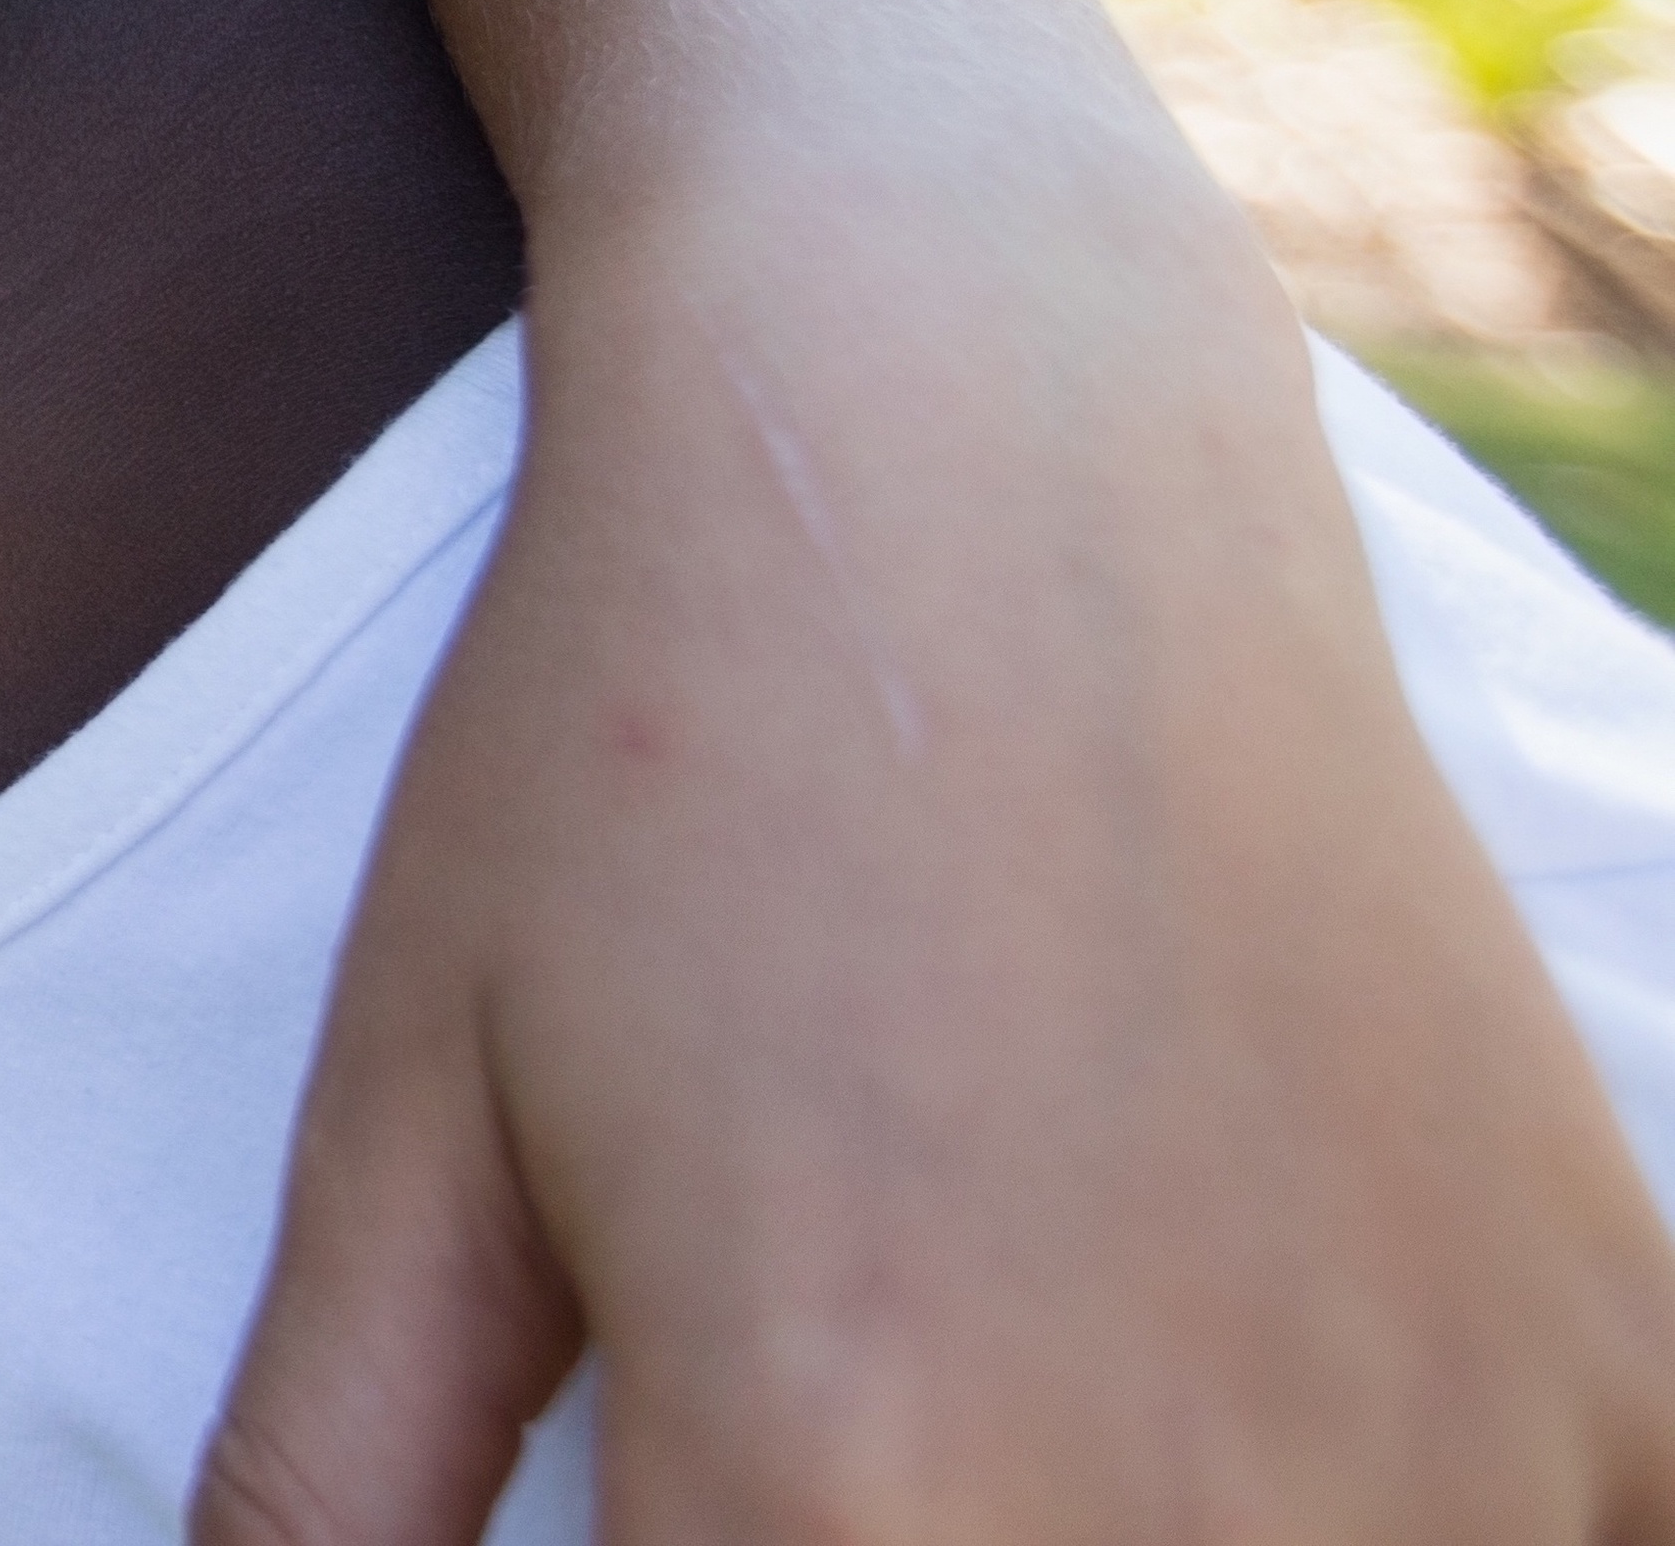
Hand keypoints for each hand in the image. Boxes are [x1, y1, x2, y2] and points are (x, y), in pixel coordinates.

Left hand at [198, 0, 1674, 1532]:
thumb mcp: (403, 1135)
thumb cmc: (643, 758)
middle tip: (827, 1404)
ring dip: (1128, 1542)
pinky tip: (1234, 1364)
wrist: (969, 437)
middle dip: (877, 1545)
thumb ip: (327, 1480)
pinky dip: (1394, 1501)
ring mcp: (1448, 1442)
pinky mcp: (1616, 1354)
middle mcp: (1182, 1517)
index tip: (669, 1488)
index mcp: (839, 1489)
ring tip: (994, 1352)